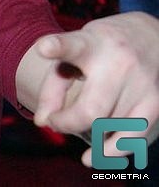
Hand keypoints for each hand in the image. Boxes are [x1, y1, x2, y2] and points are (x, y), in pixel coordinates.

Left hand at [32, 12, 158, 165]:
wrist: (149, 35)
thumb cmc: (99, 48)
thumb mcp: (71, 56)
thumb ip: (52, 87)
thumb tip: (43, 123)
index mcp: (90, 44)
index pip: (72, 46)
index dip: (56, 47)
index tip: (44, 47)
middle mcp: (119, 63)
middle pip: (91, 111)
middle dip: (67, 123)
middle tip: (57, 121)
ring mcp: (142, 85)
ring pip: (109, 129)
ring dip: (88, 134)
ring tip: (81, 121)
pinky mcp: (157, 103)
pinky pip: (133, 138)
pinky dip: (113, 151)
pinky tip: (97, 155)